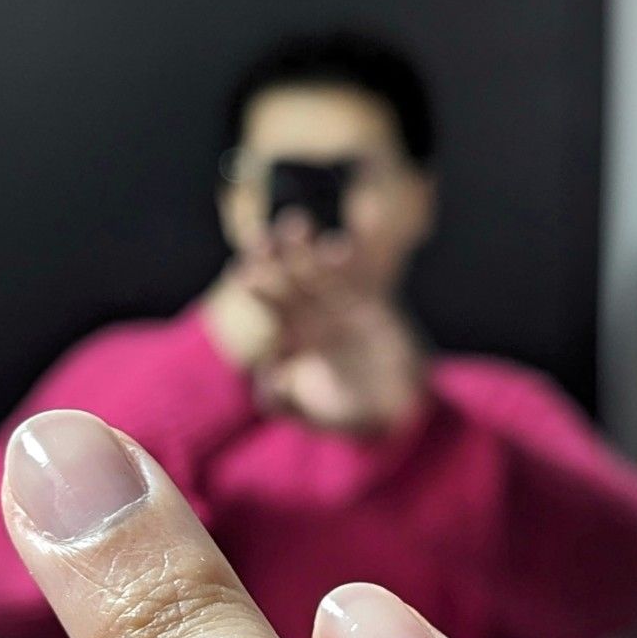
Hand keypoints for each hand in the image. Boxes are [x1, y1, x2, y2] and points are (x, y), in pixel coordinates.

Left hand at [208, 217, 421, 430]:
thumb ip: (284, 402)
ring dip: (308, 248)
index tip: (245, 274)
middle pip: (291, 280)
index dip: (259, 290)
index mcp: (295, 337)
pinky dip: (352, 262)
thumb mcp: (310, 414)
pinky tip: (341, 245)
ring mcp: (345, 307)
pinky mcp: (375, 305)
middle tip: (261, 235)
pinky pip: (362, 278)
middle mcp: (316, 316)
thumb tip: (268, 380)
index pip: (273, 307)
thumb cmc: (343, 411)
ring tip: (295, 223)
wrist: (392, 410)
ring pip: (322, 271)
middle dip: (276, 257)